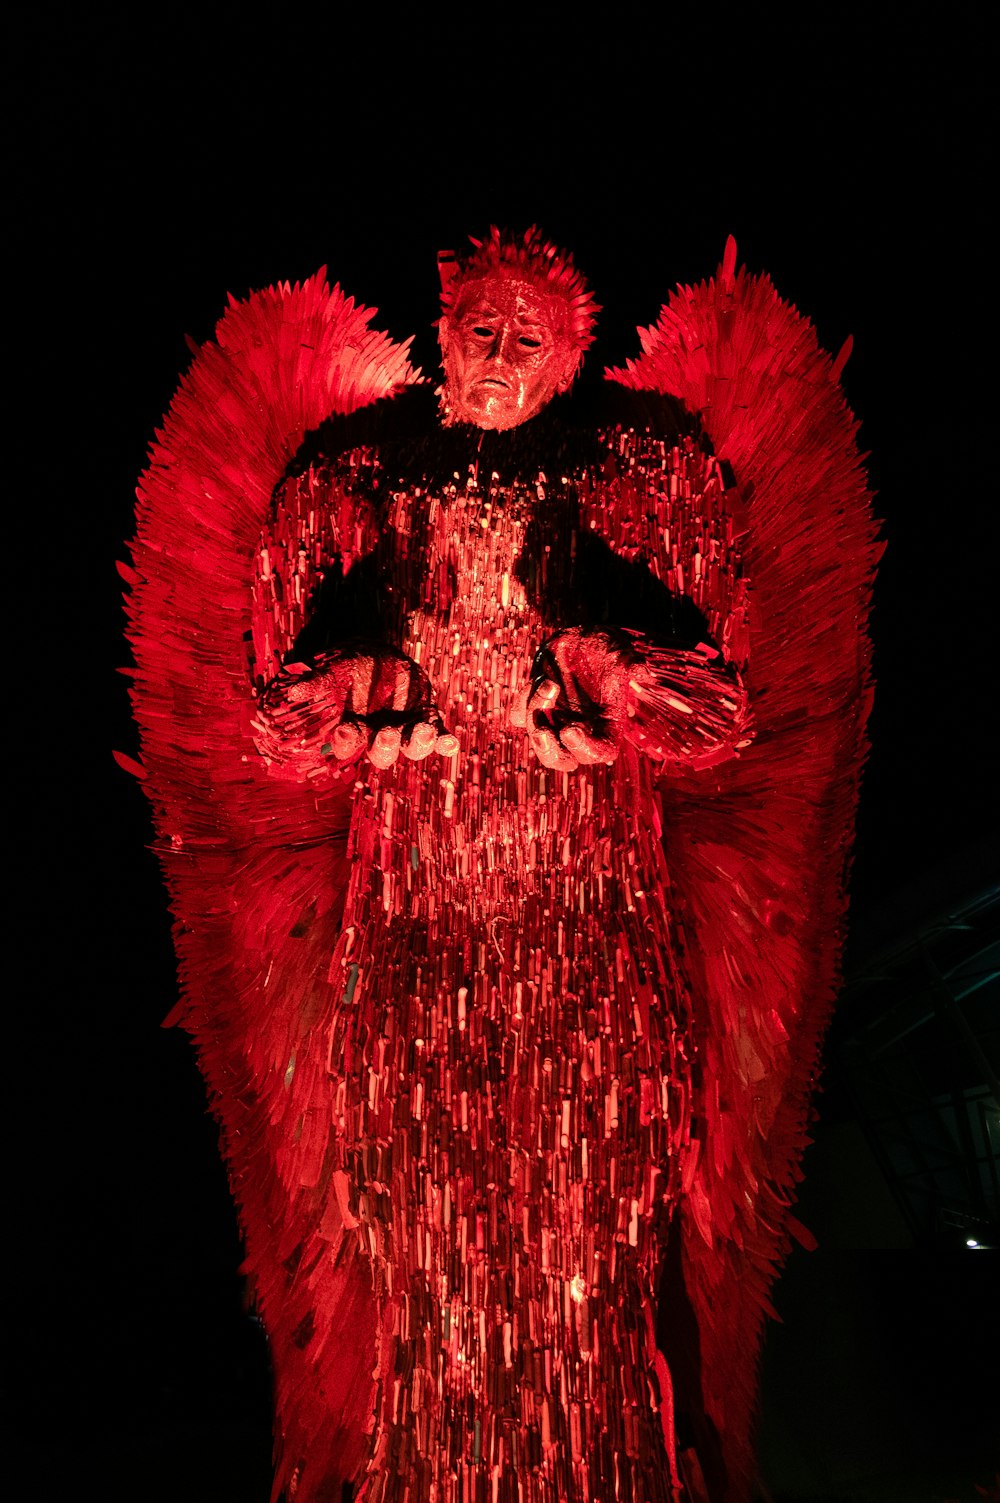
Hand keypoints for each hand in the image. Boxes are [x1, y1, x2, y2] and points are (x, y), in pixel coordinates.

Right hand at [255, 645, 456, 773]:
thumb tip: (293, 691)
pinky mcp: (427, 719)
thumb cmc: (353, 666)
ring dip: (418, 743)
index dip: (347, 741)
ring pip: (412, 748)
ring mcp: (406, 730)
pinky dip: (444, 741)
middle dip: (384, 745)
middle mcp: (379, 737)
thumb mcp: (336, 669)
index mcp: (354, 730)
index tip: (346, 731)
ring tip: (422, 730)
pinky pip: (438, 736)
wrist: (380, 657)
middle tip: (385, 732)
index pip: (348, 744)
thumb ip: (319, 681)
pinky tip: (450, 743)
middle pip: (382, 754)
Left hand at [510, 629, 631, 770]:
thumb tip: (643, 672)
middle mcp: (581, 729)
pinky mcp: (535, 706)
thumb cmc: (606, 649)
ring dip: (537, 713)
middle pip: (562, 760)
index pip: (600, 753)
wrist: (581, 637)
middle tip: (542, 732)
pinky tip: (536, 681)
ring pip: (538, 740)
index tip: (570, 730)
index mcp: (606, 726)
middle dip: (549, 751)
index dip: (585, 750)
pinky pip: (519, 716)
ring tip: (547, 683)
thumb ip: (631, 666)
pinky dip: (522, 702)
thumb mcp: (622, 655)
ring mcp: (555, 720)